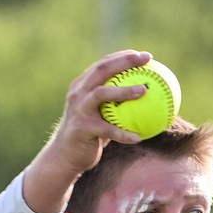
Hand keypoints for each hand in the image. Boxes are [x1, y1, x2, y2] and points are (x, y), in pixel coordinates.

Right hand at [23, 51, 154, 212]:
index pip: (103, 64)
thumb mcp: (102, 116)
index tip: (145, 56)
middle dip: (124, 61)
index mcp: (83, 85)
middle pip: (102, 69)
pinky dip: (123, 134)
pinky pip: (107, 130)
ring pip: (102, 93)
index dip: (123, 56)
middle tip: (145, 60)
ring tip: (144, 91)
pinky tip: (139, 137)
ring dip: (124, 90)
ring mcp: (79, 108)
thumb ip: (116, 105)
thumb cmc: (90, 135)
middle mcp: (79, 92)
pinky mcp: (82, 127)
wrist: (65, 155)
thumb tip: (147, 101)